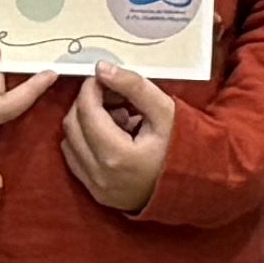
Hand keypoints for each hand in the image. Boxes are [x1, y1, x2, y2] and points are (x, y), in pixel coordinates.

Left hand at [62, 61, 176, 216]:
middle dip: (86, 103)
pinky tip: (110, 137)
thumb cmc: (183, 147)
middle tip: (112, 95)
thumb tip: (101, 69)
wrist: (194, 187)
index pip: (86, 111)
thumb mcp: (165, 110)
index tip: (104, 78)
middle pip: (72, 126)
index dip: (90, 88)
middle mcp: (100, 175)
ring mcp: (96, 187)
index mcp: (117, 155)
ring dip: (84, 123)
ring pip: (69, 143)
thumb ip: (133, 86)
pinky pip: (76, 161)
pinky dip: (85, 142)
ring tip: (115, 118)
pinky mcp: (96, 193)